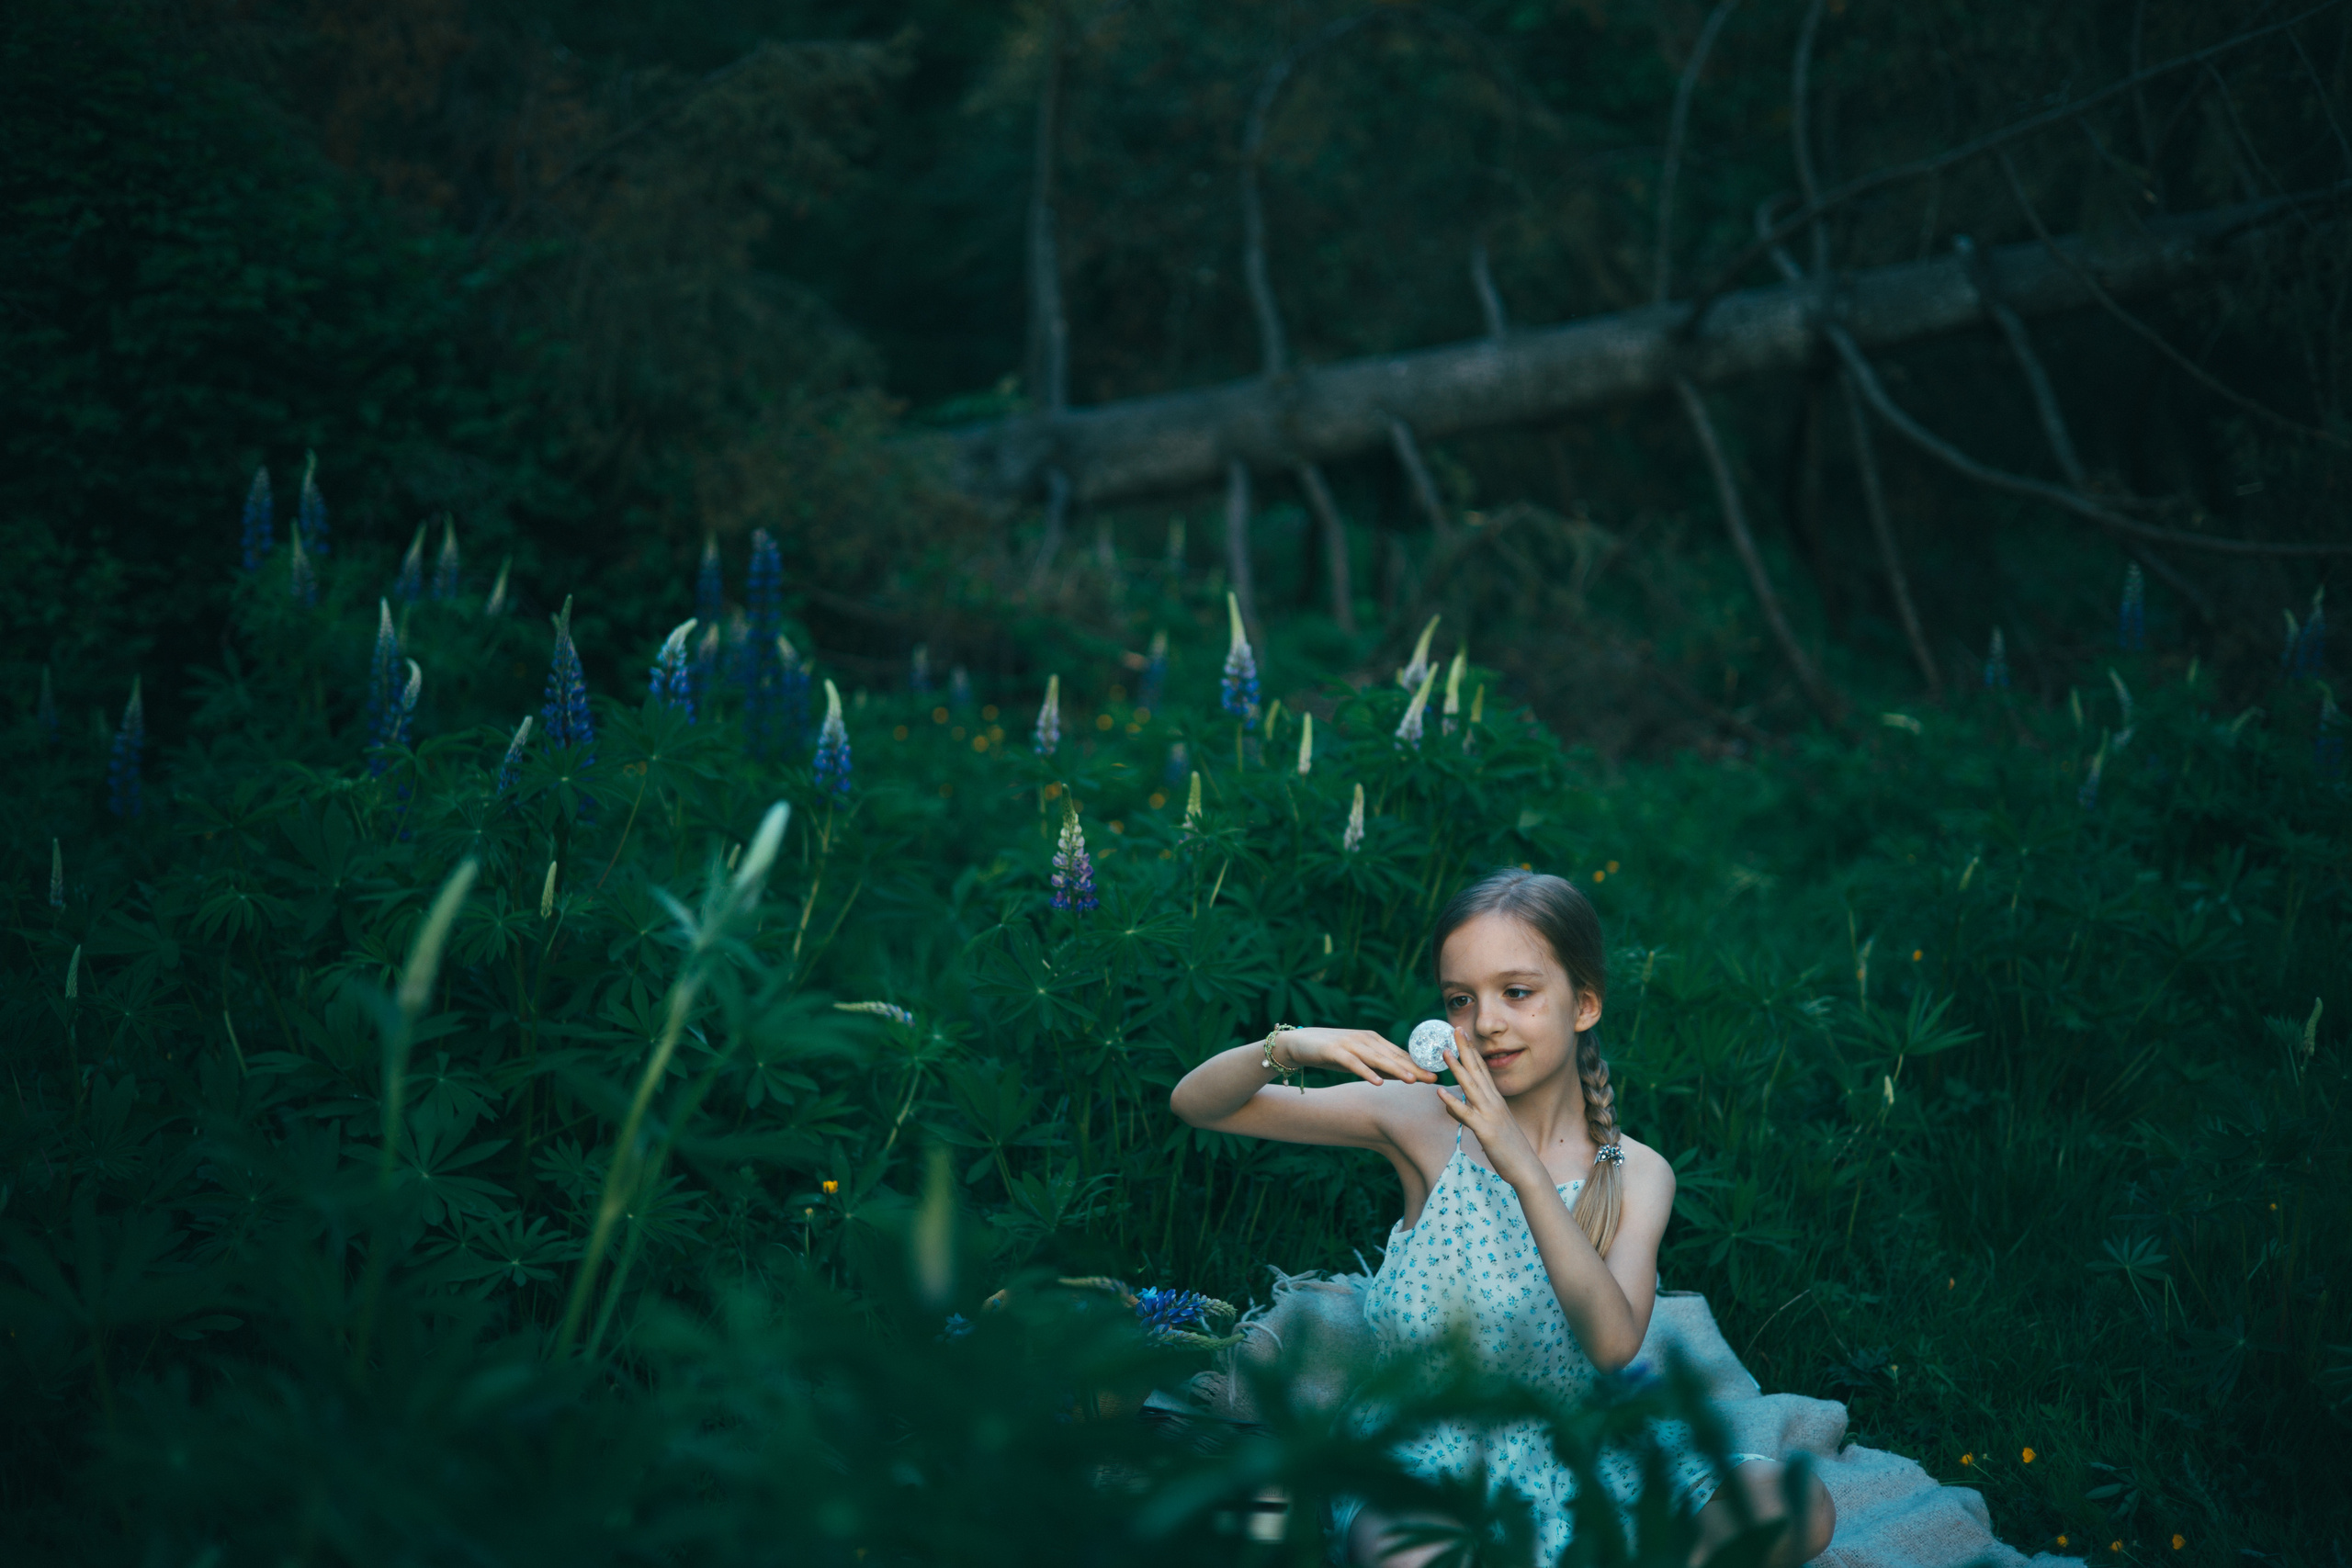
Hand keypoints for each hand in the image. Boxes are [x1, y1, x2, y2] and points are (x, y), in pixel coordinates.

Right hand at [1272, 1027, 1438, 1085]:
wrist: (1299, 1044)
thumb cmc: (1332, 1053)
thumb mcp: (1359, 1059)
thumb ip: (1380, 1066)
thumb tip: (1405, 1076)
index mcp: (1373, 1040)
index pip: (1400, 1054)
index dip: (1418, 1065)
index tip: (1436, 1075)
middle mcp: (1365, 1039)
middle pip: (1393, 1056)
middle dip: (1414, 1068)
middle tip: (1433, 1079)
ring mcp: (1350, 1044)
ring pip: (1377, 1059)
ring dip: (1396, 1069)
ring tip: (1413, 1080)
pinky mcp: (1334, 1051)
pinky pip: (1353, 1063)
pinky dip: (1366, 1072)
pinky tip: (1377, 1082)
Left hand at [1437, 1033, 1543, 1184]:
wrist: (1526, 1168)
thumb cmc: (1508, 1148)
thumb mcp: (1488, 1127)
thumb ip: (1471, 1114)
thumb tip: (1453, 1108)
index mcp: (1495, 1100)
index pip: (1482, 1069)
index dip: (1471, 1050)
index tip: (1463, 1034)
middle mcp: (1493, 1103)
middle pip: (1477, 1071)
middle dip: (1465, 1049)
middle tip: (1455, 1029)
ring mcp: (1490, 1115)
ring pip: (1470, 1087)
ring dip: (1457, 1069)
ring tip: (1444, 1053)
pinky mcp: (1485, 1130)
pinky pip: (1466, 1115)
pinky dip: (1452, 1103)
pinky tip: (1440, 1092)